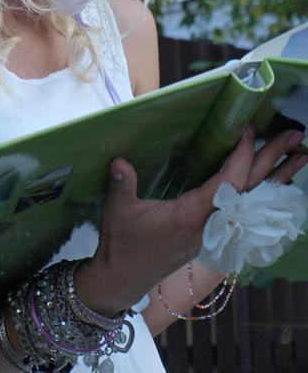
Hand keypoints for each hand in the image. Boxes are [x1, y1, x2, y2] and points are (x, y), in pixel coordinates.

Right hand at [76, 127, 307, 315]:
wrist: (124, 278)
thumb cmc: (121, 244)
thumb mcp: (118, 211)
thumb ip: (122, 184)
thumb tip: (118, 160)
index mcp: (190, 216)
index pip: (227, 184)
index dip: (241, 157)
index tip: (249, 130)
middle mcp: (209, 224)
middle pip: (249, 189)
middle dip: (272, 160)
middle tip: (294, 135)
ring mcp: (213, 231)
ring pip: (252, 201)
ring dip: (275, 178)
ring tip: (298, 158)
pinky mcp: (211, 234)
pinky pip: (244, 211)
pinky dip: (262, 194)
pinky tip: (273, 185)